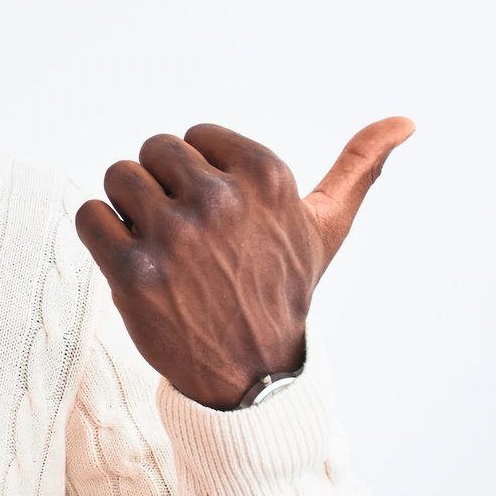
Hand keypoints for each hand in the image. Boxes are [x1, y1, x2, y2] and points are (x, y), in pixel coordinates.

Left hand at [74, 116, 414, 408]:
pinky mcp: (132, 269)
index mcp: (265, 176)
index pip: (195, 135)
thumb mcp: (327, 227)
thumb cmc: (285, 290)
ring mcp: (174, 235)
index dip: (200, 174)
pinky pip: (90, 215)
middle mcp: (221, 200)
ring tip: (160, 246)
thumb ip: (359, 167)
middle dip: (162, 187)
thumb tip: (405, 121)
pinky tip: (132, 260)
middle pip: (152, 151)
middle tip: (185, 233)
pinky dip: (101, 234)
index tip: (220, 214)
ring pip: (118, 176)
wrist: (252, 374)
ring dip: (129, 209)